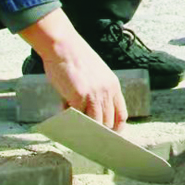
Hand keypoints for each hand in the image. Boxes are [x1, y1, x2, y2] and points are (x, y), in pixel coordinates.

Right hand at [19, 10, 127, 130]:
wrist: (63, 45)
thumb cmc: (75, 59)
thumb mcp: (94, 75)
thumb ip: (94, 94)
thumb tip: (84, 115)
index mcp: (113, 85)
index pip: (121, 114)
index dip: (116, 128)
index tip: (109, 136)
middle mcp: (107, 91)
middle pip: (108, 122)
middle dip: (99, 133)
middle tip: (88, 139)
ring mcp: (94, 94)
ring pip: (95, 123)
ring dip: (86, 130)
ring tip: (77, 133)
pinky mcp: (79, 96)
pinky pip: (77, 116)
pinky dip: (70, 120)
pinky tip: (63, 117)